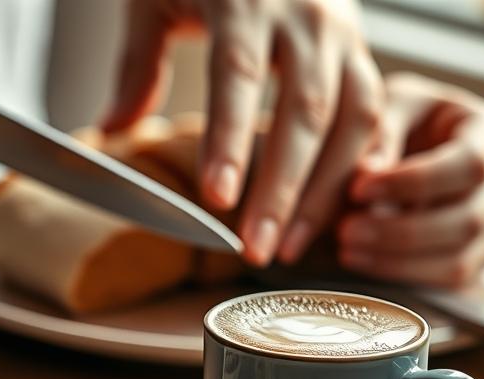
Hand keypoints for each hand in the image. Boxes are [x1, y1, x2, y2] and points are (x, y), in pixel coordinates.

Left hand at [102, 0, 383, 266]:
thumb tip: (112, 130)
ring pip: (351, 121)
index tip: (217, 197)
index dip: (229, 140)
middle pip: (304, 111)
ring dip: (321, 193)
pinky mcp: (361, 53)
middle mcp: (307, 16)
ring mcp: (343, 34)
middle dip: (281, 189)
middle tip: (254, 249)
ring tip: (285, 248)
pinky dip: (353, 170)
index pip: (239, 75)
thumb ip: (138, 64)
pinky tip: (327, 216)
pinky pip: (372, 118)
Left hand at [338, 73, 483, 287]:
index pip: (469, 163)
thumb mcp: (385, 106)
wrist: (390, 149)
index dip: (414, 182)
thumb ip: (380, 132)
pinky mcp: (474, 257)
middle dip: (400, 230)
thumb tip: (369, 172)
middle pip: (468, 219)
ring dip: (398, 259)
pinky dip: (404, 275)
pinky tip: (361, 260)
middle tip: (344, 229)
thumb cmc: (392, 120)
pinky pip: (450, 280)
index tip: (359, 187)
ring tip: (345, 248)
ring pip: (461, 258)